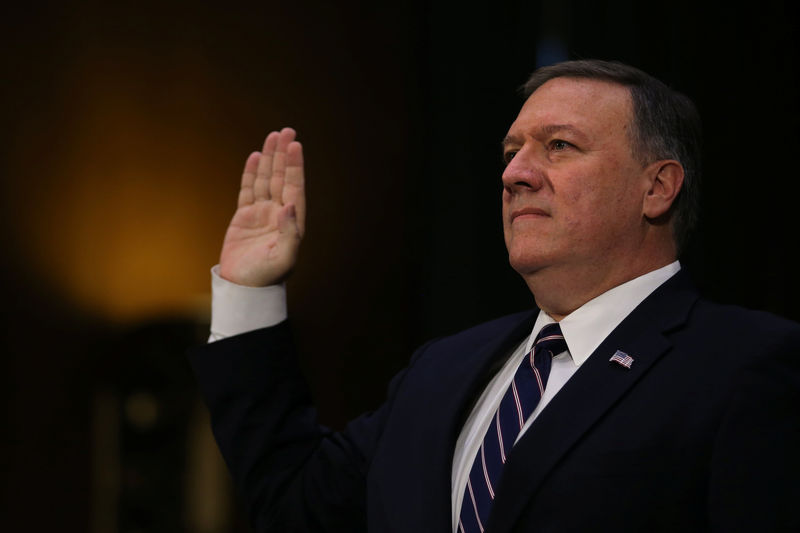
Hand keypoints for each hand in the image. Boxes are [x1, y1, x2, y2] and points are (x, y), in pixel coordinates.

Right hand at [219, 128, 305, 285]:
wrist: (244, 288)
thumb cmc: (266, 277)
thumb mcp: (283, 258)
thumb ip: (289, 233)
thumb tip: (290, 205)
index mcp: (292, 222)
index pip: (295, 188)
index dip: (295, 166)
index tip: (295, 145)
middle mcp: (279, 214)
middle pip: (282, 178)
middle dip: (283, 155)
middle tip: (287, 131)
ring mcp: (262, 214)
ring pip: (266, 180)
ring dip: (269, 159)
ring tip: (272, 136)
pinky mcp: (244, 217)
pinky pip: (248, 190)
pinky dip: (252, 174)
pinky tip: (255, 157)